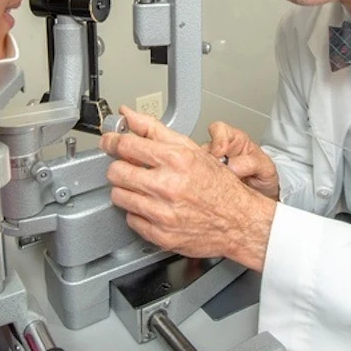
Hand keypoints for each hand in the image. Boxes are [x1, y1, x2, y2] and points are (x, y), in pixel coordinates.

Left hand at [99, 106, 274, 271]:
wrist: (239, 221)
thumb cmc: (219, 186)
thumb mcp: (191, 149)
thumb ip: (155, 129)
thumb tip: (129, 115)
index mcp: (176, 160)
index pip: (126, 145)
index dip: (113, 142)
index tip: (111, 142)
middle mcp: (168, 186)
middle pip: (116, 172)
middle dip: (120, 167)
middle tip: (130, 168)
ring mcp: (163, 213)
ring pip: (119, 196)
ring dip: (127, 190)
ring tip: (144, 188)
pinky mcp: (160, 235)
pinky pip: (131, 220)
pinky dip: (138, 213)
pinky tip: (153, 207)